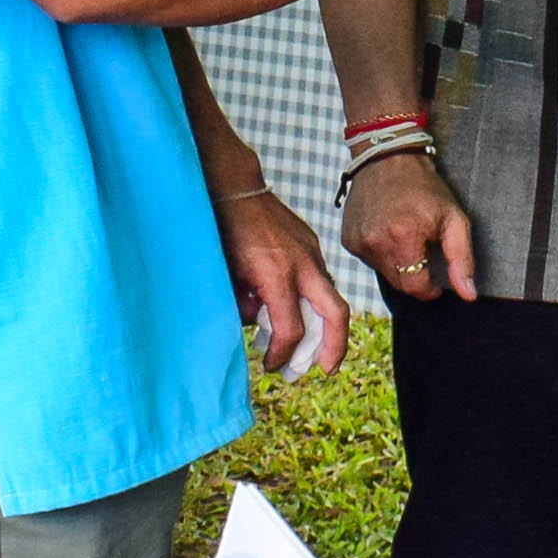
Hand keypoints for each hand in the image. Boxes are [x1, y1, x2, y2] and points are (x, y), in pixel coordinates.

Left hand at [217, 183, 351, 374]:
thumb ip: (242, 305)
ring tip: (300, 348)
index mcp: (276, 273)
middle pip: (335, 314)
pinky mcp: (311, 245)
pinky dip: (310, 302)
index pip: (290, 328)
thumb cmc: (223, 230)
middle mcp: (302, 263)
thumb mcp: (225, 274)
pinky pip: (319, 280)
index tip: (271, 366)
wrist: (234, 187)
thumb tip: (257, 324)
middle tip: (322, 370)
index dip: (283, 354)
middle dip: (333, 348)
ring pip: (330, 298)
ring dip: (320, 327)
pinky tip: (291, 311)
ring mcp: (311, 252)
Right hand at [341, 147, 477, 304]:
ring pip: (384, 273)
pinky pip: (369, 260)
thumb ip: (462, 259)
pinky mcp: (347, 240)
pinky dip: (381, 254)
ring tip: (405, 236)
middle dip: (415, 276)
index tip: (436, 281)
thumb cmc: (426, 189)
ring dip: (397, 264)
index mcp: (403, 238)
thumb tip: (468, 295)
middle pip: (399, 283)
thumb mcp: (454, 219)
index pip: (415, 287)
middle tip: (423, 251)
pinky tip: (387, 231)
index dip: (430, 288)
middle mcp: (375, 243)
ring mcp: (358, 242)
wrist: (388, 159)